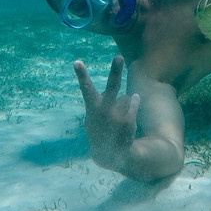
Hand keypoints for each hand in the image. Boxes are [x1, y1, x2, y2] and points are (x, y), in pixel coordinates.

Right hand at [74, 56, 139, 170]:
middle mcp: (104, 110)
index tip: (77, 62)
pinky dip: (133, 104)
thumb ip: (101, 103)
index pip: (86, 88)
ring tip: (119, 117)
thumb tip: (122, 94)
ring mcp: (117, 115)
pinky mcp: (129, 120)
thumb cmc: (99, 130)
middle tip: (119, 57)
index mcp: (93, 107)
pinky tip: (127, 116)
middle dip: (115, 71)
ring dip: (125, 102)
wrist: (109, 154)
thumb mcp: (92, 117)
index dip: (81, 74)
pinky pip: (134, 101)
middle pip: (112, 86)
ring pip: (126, 96)